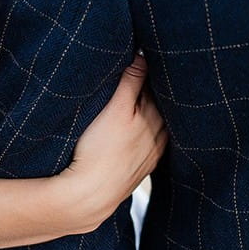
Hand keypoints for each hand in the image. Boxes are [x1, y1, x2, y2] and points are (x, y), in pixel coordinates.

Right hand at [58, 54, 166, 232]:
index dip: (149, 69)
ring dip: (148, 109)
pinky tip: (134, 128)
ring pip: (155, 122)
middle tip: (137, 70)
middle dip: (151, 88)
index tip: (142, 53)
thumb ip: (131, 81)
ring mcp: (151, 153)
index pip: (157, 86)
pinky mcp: (141, 167)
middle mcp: (159, 135)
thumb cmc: (99, 150)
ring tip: (135, 96)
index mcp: (155, 117)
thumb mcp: (115, 108)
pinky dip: (144, 129)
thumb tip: (143, 55)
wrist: (90, 196)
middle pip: (158, 104)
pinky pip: (149, 141)